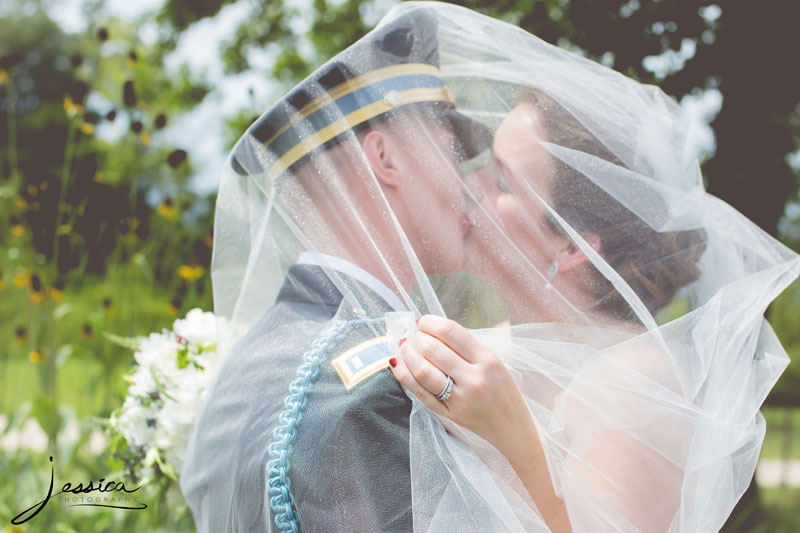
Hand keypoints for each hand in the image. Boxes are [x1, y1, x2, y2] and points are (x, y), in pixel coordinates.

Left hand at [388, 314, 532, 455]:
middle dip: (417, 337)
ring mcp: (460, 399)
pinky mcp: (450, 414)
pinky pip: (420, 393)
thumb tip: (434, 329)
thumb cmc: (504, 392)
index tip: (423, 321)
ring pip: (423, 371)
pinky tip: (397, 364)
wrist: (513, 430)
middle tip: (412, 334)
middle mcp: (474, 378)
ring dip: (407, 353)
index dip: (431, 322)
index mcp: (488, 360)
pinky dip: (404, 376)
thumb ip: (469, 347)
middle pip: (434, 350)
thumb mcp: (497, 363)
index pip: (452, 332)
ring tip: (403, 345)